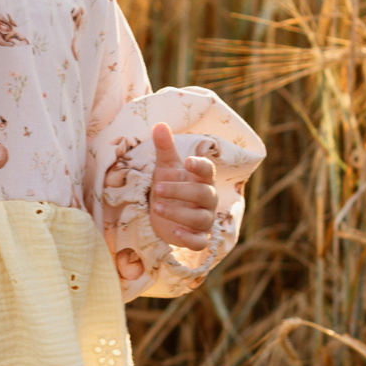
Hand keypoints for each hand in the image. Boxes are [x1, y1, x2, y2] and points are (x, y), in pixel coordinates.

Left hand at [148, 124, 218, 251]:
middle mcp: (207, 199)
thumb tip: (159, 124)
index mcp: (202, 179)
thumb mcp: (165, 167)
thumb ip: (164, 148)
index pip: (207, 170)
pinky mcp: (197, 238)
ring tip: (157, 208)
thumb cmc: (170, 186)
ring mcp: (204, 220)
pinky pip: (199, 241)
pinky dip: (188, 239)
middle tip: (157, 188)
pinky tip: (173, 233)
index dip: (200, 166)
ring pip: (200, 218)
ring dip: (179, 213)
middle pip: (203, 194)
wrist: (164, 215)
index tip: (187, 161)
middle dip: (180, 191)